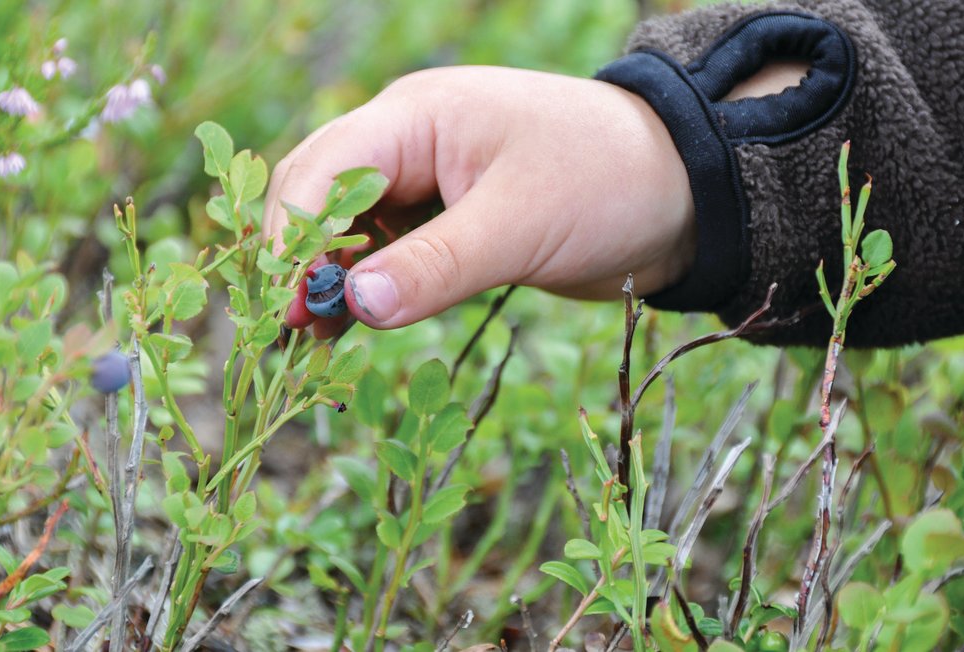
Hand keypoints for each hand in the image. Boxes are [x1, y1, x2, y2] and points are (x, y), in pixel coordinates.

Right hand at [262, 65, 694, 335]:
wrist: (680, 193)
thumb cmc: (606, 184)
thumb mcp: (519, 225)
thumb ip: (435, 265)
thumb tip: (352, 305)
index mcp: (416, 117)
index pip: (324, 170)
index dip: (293, 238)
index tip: (283, 307)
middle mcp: (409, 142)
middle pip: (321, 194)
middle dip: (299, 259)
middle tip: (288, 331)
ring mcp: (427, 181)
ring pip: (350, 228)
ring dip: (328, 278)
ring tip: (311, 342)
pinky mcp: (449, 221)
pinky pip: (389, 252)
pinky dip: (368, 287)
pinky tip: (352, 327)